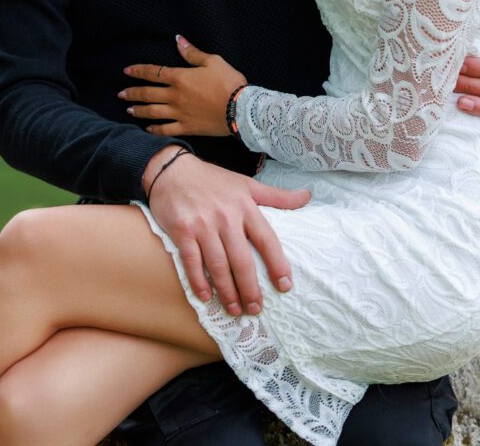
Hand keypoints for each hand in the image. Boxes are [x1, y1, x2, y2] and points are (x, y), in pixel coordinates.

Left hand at [120, 35, 245, 136]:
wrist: (240, 109)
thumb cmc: (228, 82)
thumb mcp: (212, 61)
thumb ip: (192, 53)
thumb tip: (178, 40)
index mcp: (179, 77)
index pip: (153, 72)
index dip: (138, 71)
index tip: (126, 71)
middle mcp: (175, 96)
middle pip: (148, 94)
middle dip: (132, 93)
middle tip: (120, 94)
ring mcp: (179, 114)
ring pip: (152, 112)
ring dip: (139, 111)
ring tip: (129, 110)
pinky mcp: (187, 128)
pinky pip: (166, 130)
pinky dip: (154, 129)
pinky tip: (147, 129)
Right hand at [141, 147, 310, 314]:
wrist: (172, 169)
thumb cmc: (213, 180)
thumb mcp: (247, 184)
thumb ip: (276, 196)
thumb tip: (307, 196)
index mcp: (245, 206)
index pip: (266, 239)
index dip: (277, 263)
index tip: (284, 285)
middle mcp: (226, 217)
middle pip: (242, 259)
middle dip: (250, 288)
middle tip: (256, 308)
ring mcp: (203, 225)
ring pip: (218, 265)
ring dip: (227, 291)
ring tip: (235, 309)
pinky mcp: (182, 231)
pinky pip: (192, 262)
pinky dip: (199, 281)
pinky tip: (207, 297)